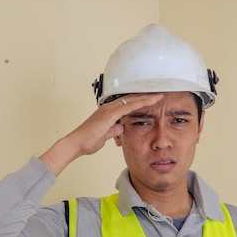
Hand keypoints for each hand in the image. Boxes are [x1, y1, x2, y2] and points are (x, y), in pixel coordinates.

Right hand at [39, 93, 163, 174]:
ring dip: (146, 98)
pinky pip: (128, 106)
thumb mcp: (105, 136)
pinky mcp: (109, 114)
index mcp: (108, 112)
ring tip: (159, 96)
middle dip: (145, 96)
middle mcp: (108, 108)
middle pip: (131, 99)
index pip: (127, 104)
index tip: (151, 100)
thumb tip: (121, 128)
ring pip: (131, 100)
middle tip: (159, 93)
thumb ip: (114, 130)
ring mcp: (109, 110)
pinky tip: (150, 101)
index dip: (140, 101)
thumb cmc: (88, 141)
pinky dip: (140, 103)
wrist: (77, 144)